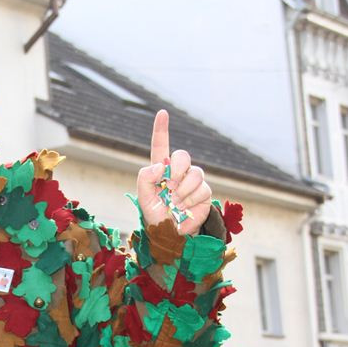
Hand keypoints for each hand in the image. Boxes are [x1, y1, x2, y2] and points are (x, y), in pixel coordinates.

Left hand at [136, 111, 212, 232]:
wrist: (169, 233)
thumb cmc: (155, 214)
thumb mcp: (143, 197)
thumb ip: (145, 178)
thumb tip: (161, 165)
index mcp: (161, 169)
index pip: (161, 145)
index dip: (161, 129)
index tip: (162, 112)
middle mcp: (178, 172)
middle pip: (183, 155)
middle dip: (177, 169)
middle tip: (170, 186)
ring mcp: (193, 181)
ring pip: (195, 173)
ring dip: (183, 190)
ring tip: (176, 202)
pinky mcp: (204, 193)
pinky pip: (202, 189)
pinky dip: (191, 201)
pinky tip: (185, 208)